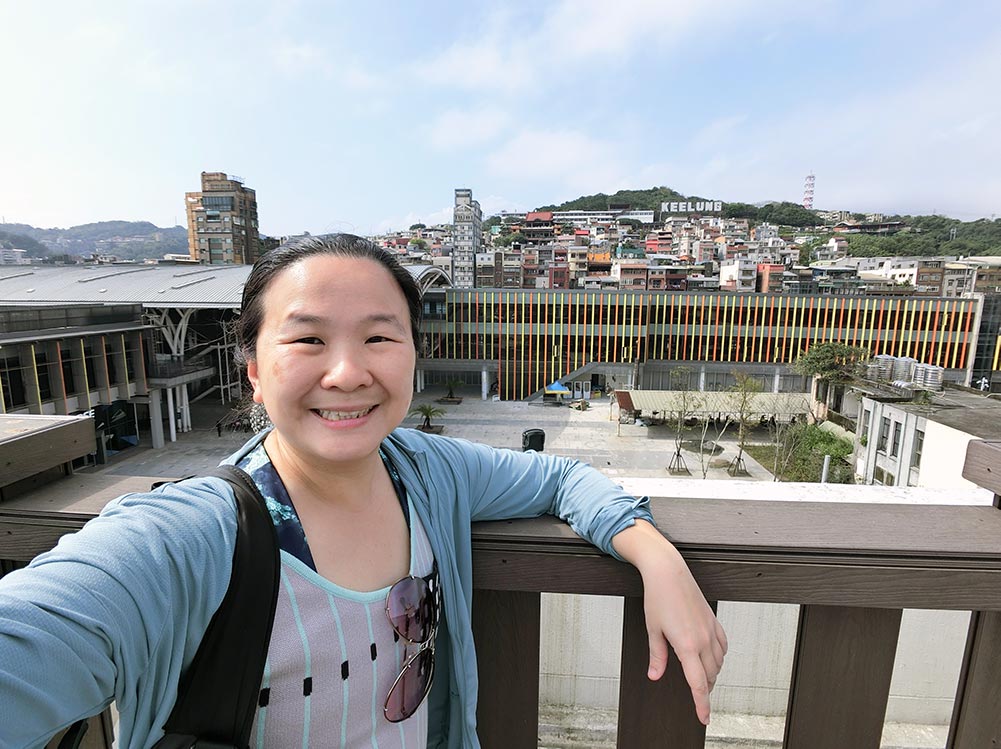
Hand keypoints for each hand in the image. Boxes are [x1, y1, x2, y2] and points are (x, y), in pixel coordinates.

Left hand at [612, 520, 727, 724]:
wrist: (668, 572)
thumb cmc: (658, 597)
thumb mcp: (653, 630)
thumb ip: (657, 656)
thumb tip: (655, 675)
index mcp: (687, 645)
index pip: (698, 684)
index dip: (702, 704)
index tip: (704, 717)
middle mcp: (703, 639)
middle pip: (709, 676)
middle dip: (704, 690)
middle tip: (697, 698)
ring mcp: (711, 629)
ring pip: (718, 663)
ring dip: (711, 674)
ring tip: (701, 679)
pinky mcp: (714, 620)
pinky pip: (723, 646)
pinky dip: (718, 657)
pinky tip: (711, 658)